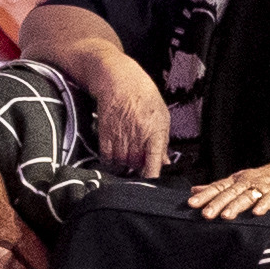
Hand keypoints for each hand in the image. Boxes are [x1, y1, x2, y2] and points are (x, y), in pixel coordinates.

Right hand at [78, 47, 169, 169]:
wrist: (119, 81)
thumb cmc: (145, 97)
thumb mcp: (162, 117)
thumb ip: (163, 142)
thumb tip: (165, 163)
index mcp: (154, 134)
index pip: (153, 164)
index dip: (152, 178)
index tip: (152, 186)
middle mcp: (136, 139)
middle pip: (136, 167)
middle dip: (139, 165)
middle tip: (140, 155)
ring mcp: (119, 139)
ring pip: (122, 164)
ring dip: (125, 162)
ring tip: (129, 149)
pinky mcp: (104, 137)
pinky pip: (107, 159)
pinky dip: (112, 160)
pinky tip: (116, 152)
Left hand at [192, 154, 269, 217]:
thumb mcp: (244, 180)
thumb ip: (220, 187)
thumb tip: (194, 190)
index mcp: (239, 179)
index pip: (219, 186)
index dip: (205, 195)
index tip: (190, 203)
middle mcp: (250, 181)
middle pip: (231, 192)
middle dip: (217, 203)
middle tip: (205, 214)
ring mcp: (266, 187)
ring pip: (248, 196)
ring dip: (237, 206)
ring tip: (226, 216)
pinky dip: (264, 205)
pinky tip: (257, 213)